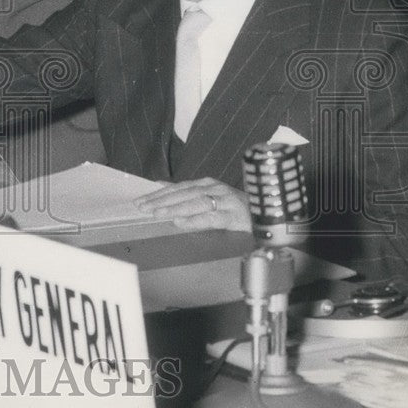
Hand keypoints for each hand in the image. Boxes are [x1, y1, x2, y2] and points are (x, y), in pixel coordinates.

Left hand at [135, 178, 251, 232]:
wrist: (266, 217)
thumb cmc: (235, 208)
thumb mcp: (210, 197)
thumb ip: (187, 194)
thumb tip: (160, 187)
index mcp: (207, 184)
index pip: (178, 188)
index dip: (158, 194)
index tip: (141, 201)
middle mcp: (215, 189)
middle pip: (184, 194)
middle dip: (161, 201)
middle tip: (143, 208)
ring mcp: (226, 201)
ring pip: (196, 203)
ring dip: (175, 208)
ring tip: (158, 214)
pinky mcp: (235, 216)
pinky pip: (212, 218)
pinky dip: (196, 220)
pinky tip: (182, 223)